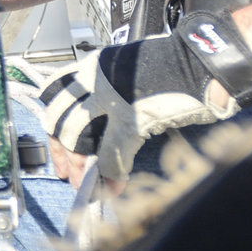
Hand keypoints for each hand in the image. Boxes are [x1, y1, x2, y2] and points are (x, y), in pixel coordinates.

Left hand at [35, 10, 251, 175]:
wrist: (198, 65)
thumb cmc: (167, 69)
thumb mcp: (124, 76)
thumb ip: (106, 100)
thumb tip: (100, 134)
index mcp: (91, 67)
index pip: (54, 99)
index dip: (53, 130)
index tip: (58, 152)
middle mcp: (94, 80)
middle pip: (64, 122)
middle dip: (66, 154)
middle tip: (72, 176)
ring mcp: (111, 98)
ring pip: (80, 136)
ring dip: (84, 167)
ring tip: (90, 186)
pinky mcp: (132, 117)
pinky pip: (113, 150)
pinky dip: (113, 173)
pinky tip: (114, 185)